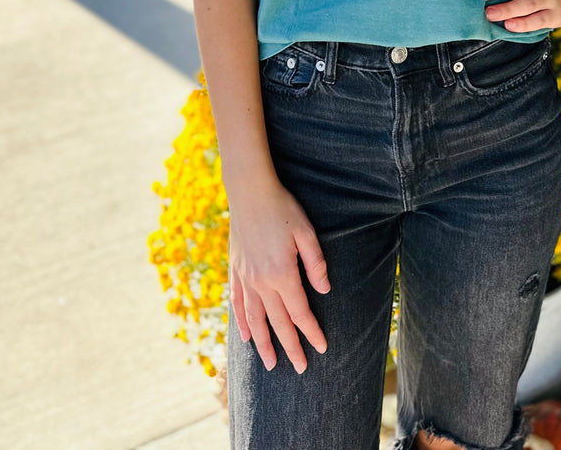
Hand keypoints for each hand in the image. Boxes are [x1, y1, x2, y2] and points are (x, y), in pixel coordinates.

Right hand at [228, 179, 329, 373]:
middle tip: (302, 368)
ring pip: (255, 320)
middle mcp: (261, 282)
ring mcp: (246, 278)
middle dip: (291, 347)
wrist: (250, 191)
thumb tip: (324, 291)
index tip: (322, 348)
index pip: (300, 312)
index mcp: (282, 274)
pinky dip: (242, 324)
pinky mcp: (236, 271)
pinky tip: (246, 337)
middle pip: (278, 323)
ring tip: (271, 364)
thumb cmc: (283, 208)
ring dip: (264, 345)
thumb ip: (316, 264)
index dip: (311, 332)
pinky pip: (238, 304)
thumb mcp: (306, 232)